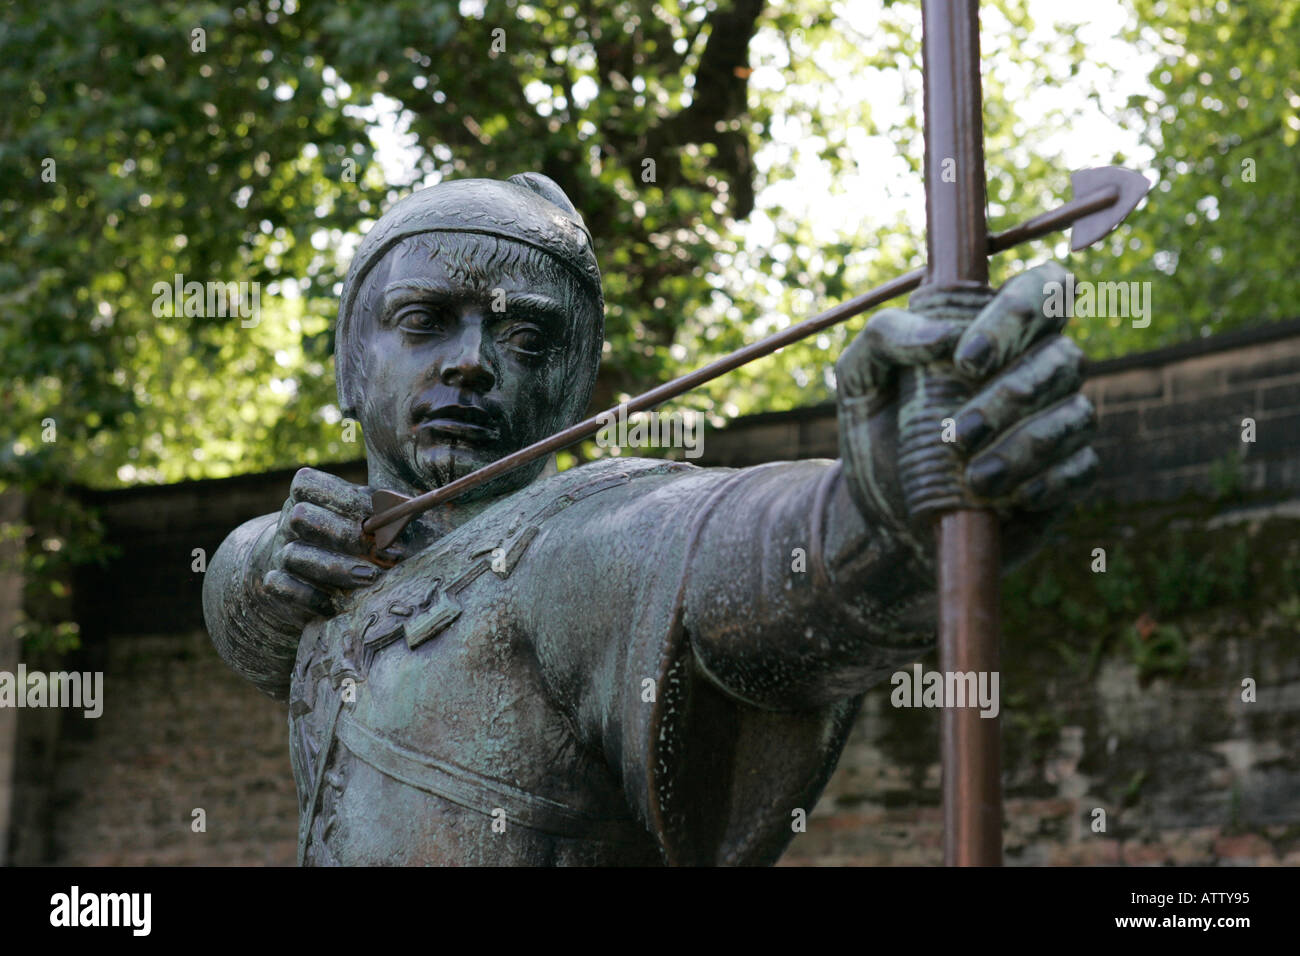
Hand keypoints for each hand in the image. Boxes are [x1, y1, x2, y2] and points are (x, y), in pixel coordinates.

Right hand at [257, 468, 403, 626]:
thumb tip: (409, 506)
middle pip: (301, 517)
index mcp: (306, 496)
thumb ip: (383, 507)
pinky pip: (282, 587)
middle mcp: (288, 522)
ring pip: (294, 555)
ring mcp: (278, 553)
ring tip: (371, 578)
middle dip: (344, 534)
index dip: (344, 498)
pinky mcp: (274, 585)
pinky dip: (311, 597)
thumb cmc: (351, 536)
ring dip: (337, 568)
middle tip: (379, 551)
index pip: (308, 483)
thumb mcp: (365, 515)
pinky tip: (339, 604)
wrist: (306, 571)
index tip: (378, 515)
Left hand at [836, 261, 1097, 566]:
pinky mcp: (1064, 473)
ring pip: (1075, 414)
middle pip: (1063, 357)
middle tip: (956, 435)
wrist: (881, 515)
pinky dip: (1048, 481)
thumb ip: (885, 336)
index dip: (1018, 313)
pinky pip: (1082, 467)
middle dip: (1010, 397)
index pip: (1044, 287)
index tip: (965, 361)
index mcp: (995, 328)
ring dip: (1025, 447)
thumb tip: (943, 335)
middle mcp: (1037, 366)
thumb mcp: (859, 379)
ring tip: (974, 479)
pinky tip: (1009, 497)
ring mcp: (1056, 419)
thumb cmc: (876, 434)